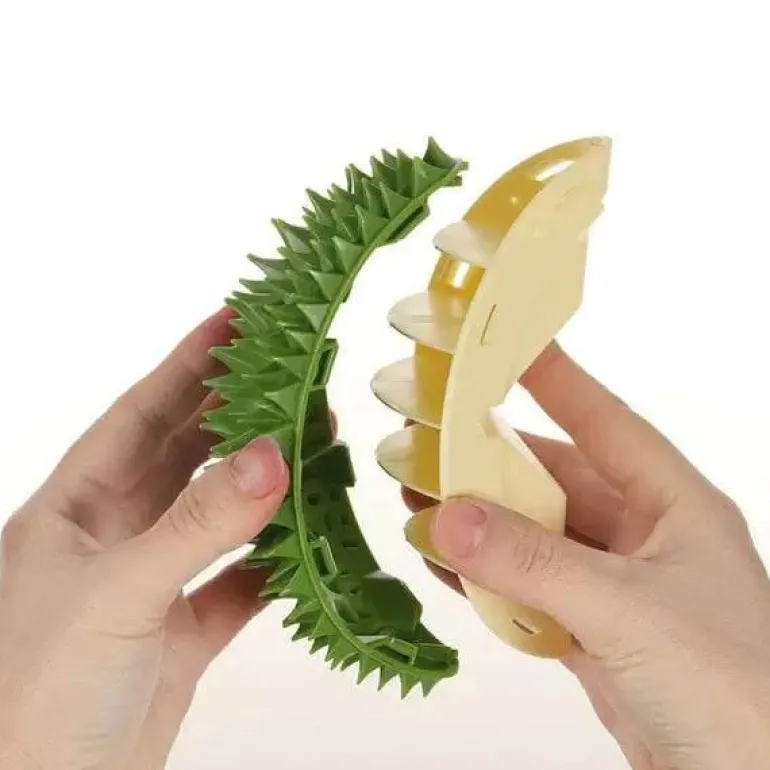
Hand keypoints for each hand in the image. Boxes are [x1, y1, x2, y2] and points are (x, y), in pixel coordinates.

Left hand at [0, 308, 289, 769]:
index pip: (139, 415)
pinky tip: (309, 542)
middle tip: (293, 373)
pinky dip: (276, 563)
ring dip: (266, 484)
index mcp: (73, 511)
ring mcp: (150, 586)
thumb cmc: (33, 697)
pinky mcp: (182, 635)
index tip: (234, 320)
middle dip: (238, 413)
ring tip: (315, 443)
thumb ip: (197, 524)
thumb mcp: (116, 593)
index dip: (186, 364)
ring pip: (219, 516)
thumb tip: (272, 455)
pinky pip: (240, 583)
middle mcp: (113, 539)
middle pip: (186, 456)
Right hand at [404, 342, 769, 769]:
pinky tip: (446, 566)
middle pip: (556, 482)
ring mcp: (617, 589)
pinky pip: (530, 593)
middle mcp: (646, 540)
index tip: (506, 347)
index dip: (558, 381)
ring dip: (481, 525)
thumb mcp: (627, 609)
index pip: (607, 423)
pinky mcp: (595, 636)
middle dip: (493, 463)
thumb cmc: (739, 693)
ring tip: (422, 499)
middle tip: (433, 438)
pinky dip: (487, 581)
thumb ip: (533, 563)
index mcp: (676, 508)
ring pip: (536, 539)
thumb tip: (449, 518)